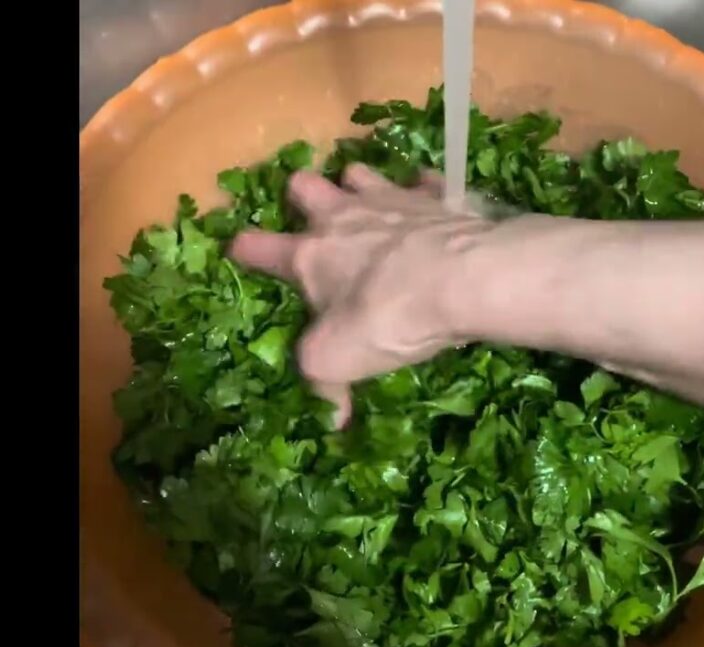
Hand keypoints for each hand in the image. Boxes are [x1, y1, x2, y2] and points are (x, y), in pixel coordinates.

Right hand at [229, 164, 491, 424]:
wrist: (465, 280)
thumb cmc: (387, 319)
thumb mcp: (337, 362)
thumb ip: (323, 385)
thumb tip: (331, 417)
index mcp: (310, 255)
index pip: (259, 247)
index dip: (244, 248)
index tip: (239, 249)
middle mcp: (343, 217)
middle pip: (304, 184)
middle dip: (301, 195)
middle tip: (312, 214)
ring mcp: (391, 200)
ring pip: (359, 173)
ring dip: (357, 185)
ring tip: (366, 203)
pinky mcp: (437, 198)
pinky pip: (425, 183)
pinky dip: (424, 193)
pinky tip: (431, 206)